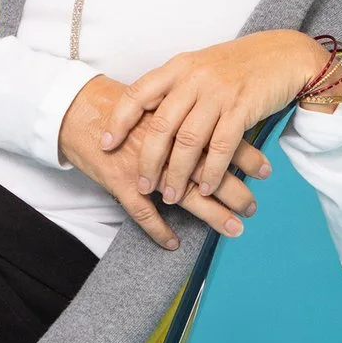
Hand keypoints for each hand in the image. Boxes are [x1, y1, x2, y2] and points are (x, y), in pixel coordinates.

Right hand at [60, 74, 269, 248]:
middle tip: (253, 207)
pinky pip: (142, 212)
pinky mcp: (120, 181)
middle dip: (236, 191)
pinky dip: (158, 230)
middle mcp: (165, 144)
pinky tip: (173, 243)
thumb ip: (184, 111)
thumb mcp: (155, 99)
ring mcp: (143, 166)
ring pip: (185, 195)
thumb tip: (218, 121)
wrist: (75, 109)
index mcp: (178, 120)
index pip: (220, 137)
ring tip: (234, 229)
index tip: (266, 171)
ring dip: (212, 215)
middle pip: (209, 171)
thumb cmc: (115, 104)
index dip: (245, 156)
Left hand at [99, 31, 328, 212]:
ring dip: (178, 173)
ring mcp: (218, 93)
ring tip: (172, 195)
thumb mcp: (198, 68)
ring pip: (189, 141)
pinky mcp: (242, 108)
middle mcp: (193, 78)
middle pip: (160, 126)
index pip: (137, 94)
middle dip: (148, 160)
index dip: (118, 121)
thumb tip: (144, 118)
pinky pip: (221, 146)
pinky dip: (211, 171)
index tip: (105, 145)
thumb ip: (174, 89)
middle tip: (143, 185)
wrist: (283, 54)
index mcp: (178, 67)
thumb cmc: (237, 66)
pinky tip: (205, 187)